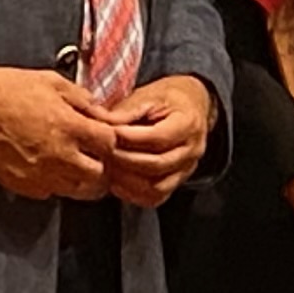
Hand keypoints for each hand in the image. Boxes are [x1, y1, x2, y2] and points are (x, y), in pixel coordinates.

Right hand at [0, 65, 115, 200]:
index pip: (109, 144)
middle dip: (102, 166)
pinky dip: (55, 184)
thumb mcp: (51, 81)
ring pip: (78, 191)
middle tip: (94, 157)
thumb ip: (81, 98)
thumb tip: (99, 111)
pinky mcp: (22, 184)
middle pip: (99, 175)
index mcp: (70, 126)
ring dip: (82, 179)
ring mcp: (40, 174)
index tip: (102, 137)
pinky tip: (50, 169)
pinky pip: (50, 193)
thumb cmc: (5, 89)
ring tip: (76, 166)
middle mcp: (59, 155)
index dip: (109, 140)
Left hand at [97, 74, 214, 207]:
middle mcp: (191, 150)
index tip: (107, 133)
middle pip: (157, 164)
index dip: (129, 138)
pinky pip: (156, 197)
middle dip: (124, 159)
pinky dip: (133, 194)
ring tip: (107, 166)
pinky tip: (117, 181)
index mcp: (188, 123)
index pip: (158, 137)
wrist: (190, 106)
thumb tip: (103, 122)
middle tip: (101, 151)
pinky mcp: (177, 182)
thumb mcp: (148, 95)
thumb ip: (127, 110)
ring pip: (156, 186)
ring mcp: (186, 169)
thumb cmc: (167, 99)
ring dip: (127, 180)